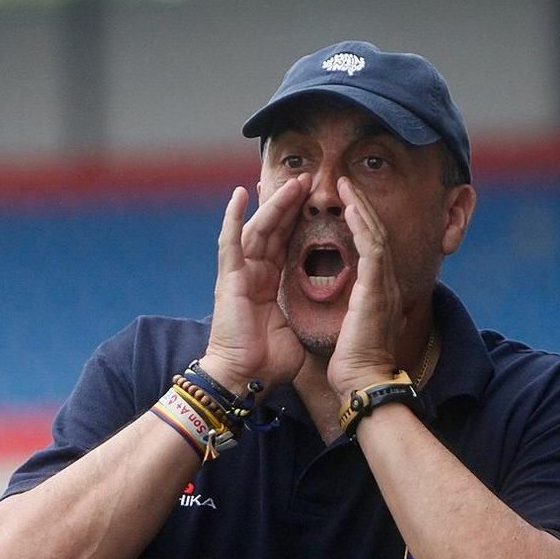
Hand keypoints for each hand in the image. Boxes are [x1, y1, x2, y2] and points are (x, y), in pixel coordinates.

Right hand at [200, 175, 309, 394]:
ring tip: (293, 182)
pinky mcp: (229, 278)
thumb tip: (331, 310)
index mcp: (270, 284)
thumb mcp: (298, 328)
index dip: (299, 220)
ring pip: (258, 228)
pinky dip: (232, 216)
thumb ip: (307, 311)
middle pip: (274, 229)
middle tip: (308, 180)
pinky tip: (239, 194)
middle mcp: (254, 273)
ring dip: (274, 204)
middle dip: (291, 203)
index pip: (287, 243)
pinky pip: (230, 241)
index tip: (315, 200)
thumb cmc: (269, 361)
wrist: (246, 379)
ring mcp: (239, 274)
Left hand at [328, 177, 405, 397]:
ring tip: (346, 184)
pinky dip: (362, 226)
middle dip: (360, 205)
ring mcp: (384, 285)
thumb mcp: (352, 326)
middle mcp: (385, 282)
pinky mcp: (376, 290)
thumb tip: (346, 300)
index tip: (345, 202)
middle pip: (375, 232)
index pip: (370, 246)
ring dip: (360, 206)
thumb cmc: (354, 362)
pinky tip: (351, 208)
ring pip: (375, 233)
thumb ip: (353, 307)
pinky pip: (372, 249)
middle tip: (345, 182)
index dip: (358, 221)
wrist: (362, 383)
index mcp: (378, 290)